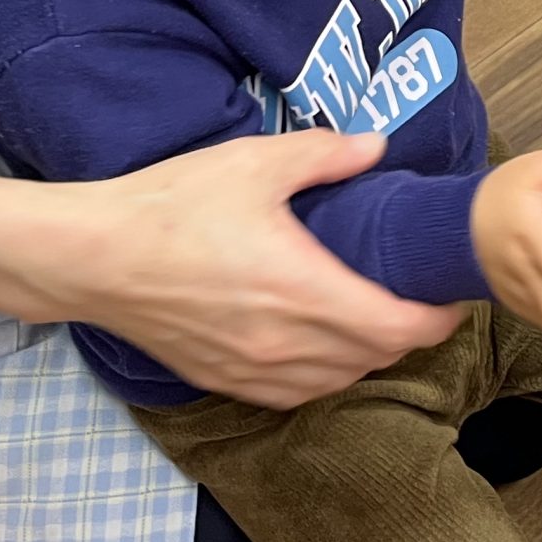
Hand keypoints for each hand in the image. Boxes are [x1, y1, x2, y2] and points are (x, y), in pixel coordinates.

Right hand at [0, 131, 464, 408]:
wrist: (92, 259)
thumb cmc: (171, 205)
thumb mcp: (253, 162)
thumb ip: (324, 155)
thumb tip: (377, 147)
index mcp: (303, 290)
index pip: (398, 328)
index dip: (436, 316)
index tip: (449, 291)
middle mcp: (285, 343)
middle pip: (377, 357)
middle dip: (409, 331)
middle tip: (419, 294)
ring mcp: (253, 370)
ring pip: (339, 380)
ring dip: (368, 355)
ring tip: (377, 315)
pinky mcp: (225, 381)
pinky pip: (297, 394)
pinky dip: (325, 374)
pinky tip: (323, 342)